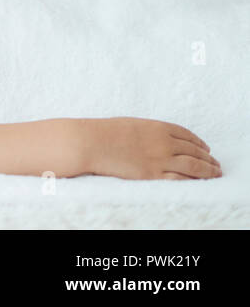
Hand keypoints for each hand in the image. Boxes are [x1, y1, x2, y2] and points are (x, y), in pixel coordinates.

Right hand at [85, 117, 221, 179]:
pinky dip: (192, 180)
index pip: (188, 135)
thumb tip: (161, 138)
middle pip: (195, 151)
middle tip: (215, 163)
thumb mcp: (133, 124)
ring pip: (194, 165)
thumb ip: (150, 131)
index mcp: (158, 127)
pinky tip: (198, 181)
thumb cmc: (106, 132)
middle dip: (208, 158)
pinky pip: (180, 178)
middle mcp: (164, 142)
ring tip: (214, 173)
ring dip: (208, 170)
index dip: (199, 143)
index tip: (206, 149)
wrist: (91, 142)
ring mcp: (160, 159)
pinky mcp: (153, 174)